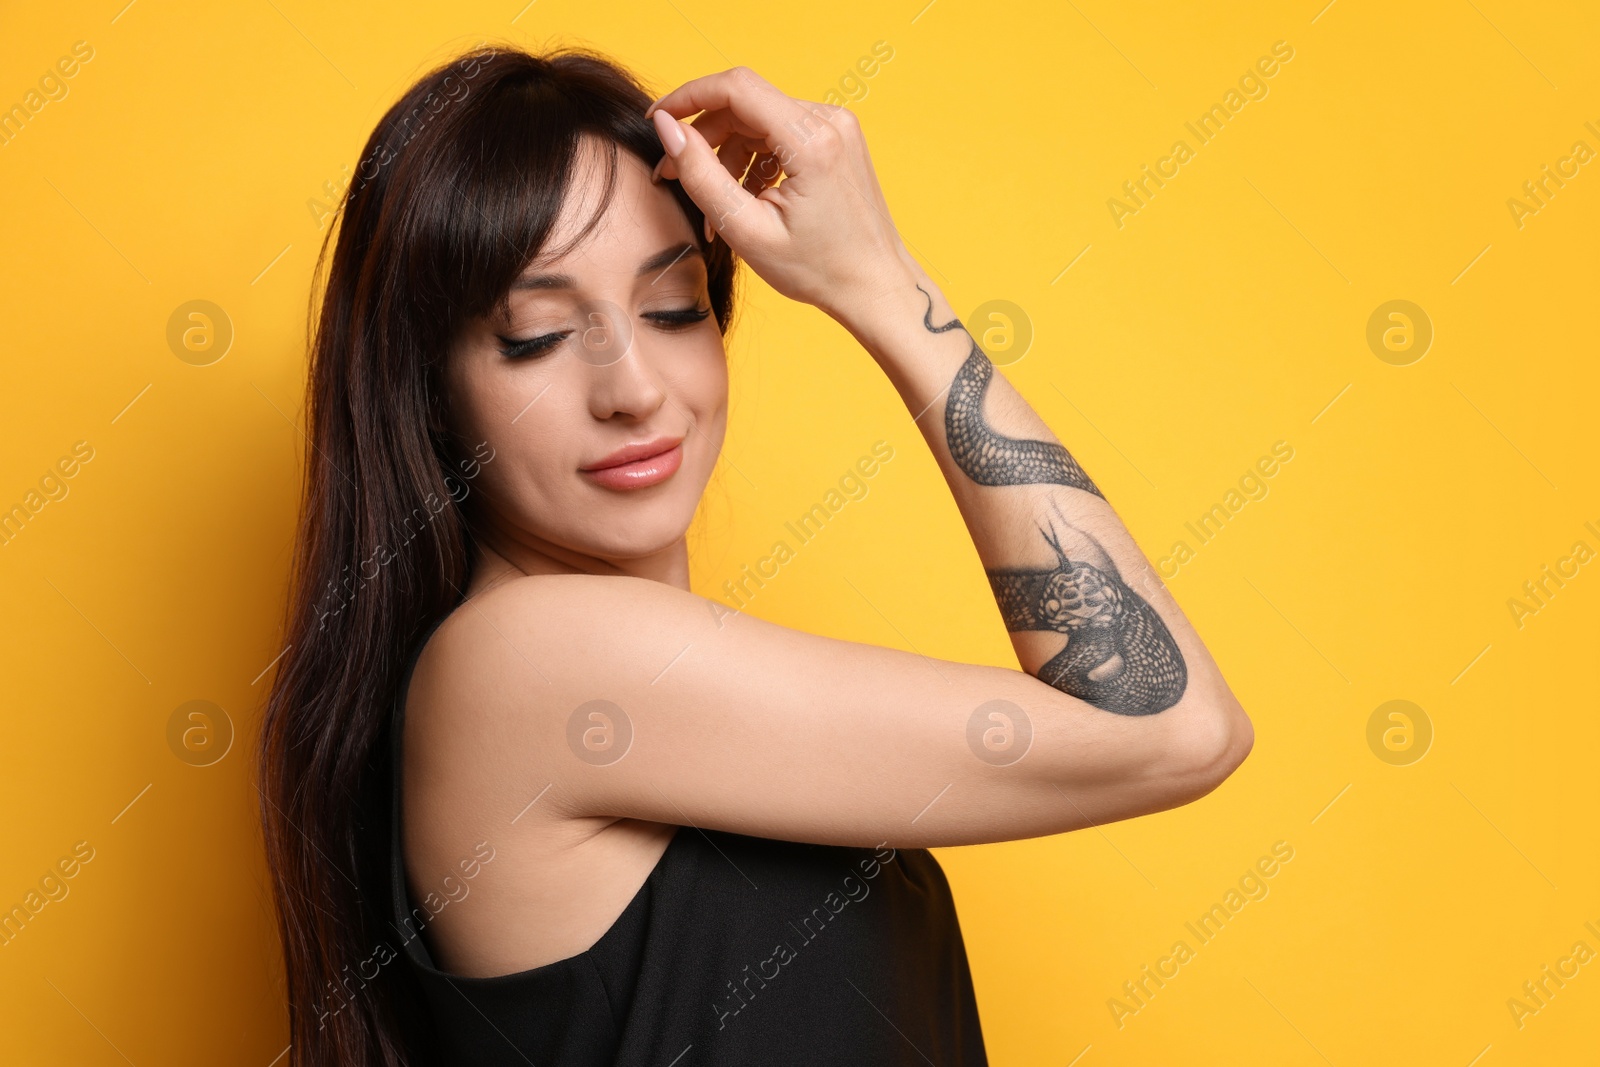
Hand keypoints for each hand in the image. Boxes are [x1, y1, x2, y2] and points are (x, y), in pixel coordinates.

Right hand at [646, 67, 914, 326]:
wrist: (875, 284)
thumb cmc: (819, 269)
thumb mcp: (746, 230)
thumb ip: (701, 174)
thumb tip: (667, 128)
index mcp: (811, 140)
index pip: (735, 88)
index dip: (687, 97)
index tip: (656, 121)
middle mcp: (829, 120)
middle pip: (745, 103)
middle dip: (703, 136)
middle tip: (673, 175)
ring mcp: (837, 126)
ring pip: (759, 118)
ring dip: (727, 153)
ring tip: (715, 204)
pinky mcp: (836, 137)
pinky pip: (779, 131)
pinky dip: (753, 158)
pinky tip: (747, 196)